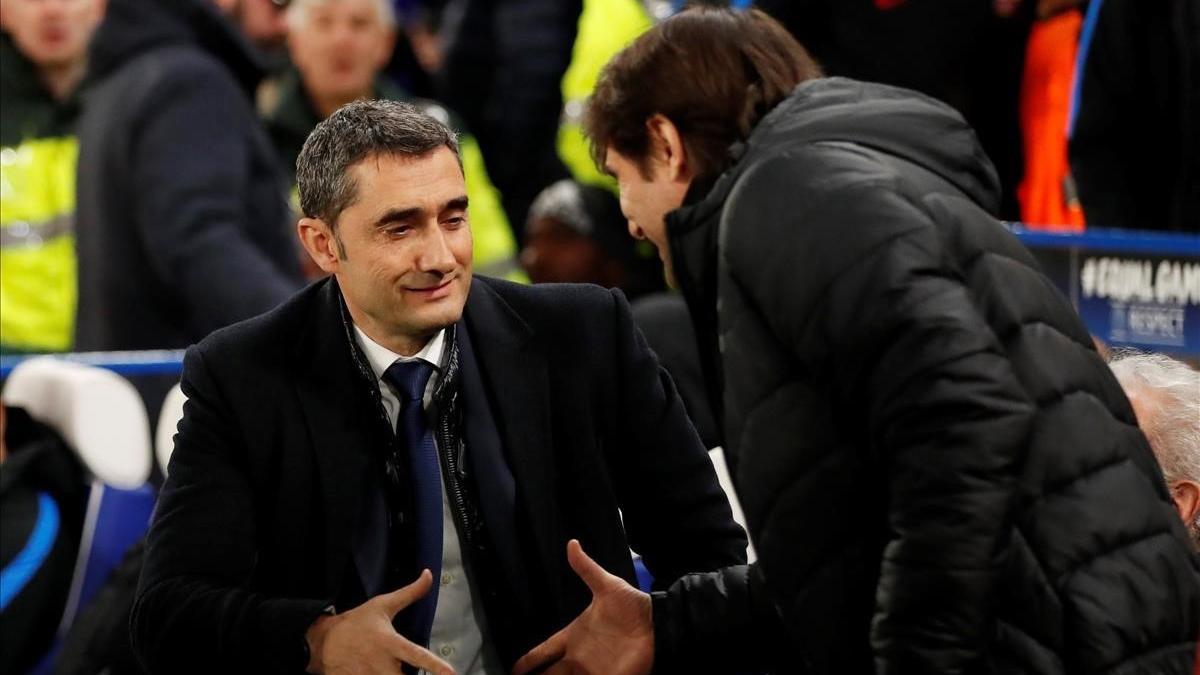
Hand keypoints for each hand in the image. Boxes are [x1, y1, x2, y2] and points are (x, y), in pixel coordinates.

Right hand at [305, 570, 454, 674]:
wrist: (322, 642)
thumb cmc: (356, 623)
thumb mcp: (382, 604)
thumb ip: (410, 593)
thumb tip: (429, 574)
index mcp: (389, 643)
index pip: (416, 656)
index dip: (435, 666)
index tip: (451, 674)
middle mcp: (381, 664)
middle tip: (418, 671)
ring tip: (393, 668)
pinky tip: (376, 670)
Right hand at [512, 540, 652, 674]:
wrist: (657, 624)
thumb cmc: (631, 606)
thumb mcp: (607, 585)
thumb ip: (587, 568)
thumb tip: (572, 543)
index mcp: (573, 637)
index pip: (542, 652)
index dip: (527, 662)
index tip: (512, 670)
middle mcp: (578, 658)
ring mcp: (592, 671)